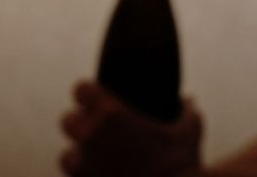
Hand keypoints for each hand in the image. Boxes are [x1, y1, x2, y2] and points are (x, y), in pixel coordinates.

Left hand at [60, 80, 202, 176]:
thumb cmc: (184, 166)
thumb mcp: (189, 132)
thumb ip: (187, 112)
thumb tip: (190, 100)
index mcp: (112, 115)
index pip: (81, 90)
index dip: (87, 92)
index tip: (94, 97)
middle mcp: (92, 138)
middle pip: (67, 121)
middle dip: (80, 125)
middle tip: (96, 131)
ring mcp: (85, 168)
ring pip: (66, 156)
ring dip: (78, 157)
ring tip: (95, 162)